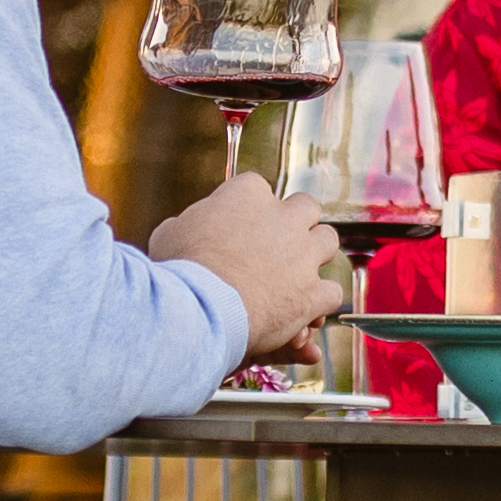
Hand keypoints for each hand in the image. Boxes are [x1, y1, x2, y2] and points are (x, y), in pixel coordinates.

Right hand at [155, 171, 344, 358]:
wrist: (201, 308)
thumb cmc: (180, 270)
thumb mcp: (169, 233)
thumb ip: (188, 223)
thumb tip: (183, 227)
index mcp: (248, 193)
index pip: (257, 189)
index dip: (249, 211)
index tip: (239, 227)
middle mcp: (284, 217)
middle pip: (305, 207)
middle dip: (296, 222)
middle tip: (279, 243)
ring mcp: (303, 254)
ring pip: (328, 241)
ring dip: (315, 256)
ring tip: (297, 273)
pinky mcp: (312, 292)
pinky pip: (331, 291)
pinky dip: (319, 301)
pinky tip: (305, 312)